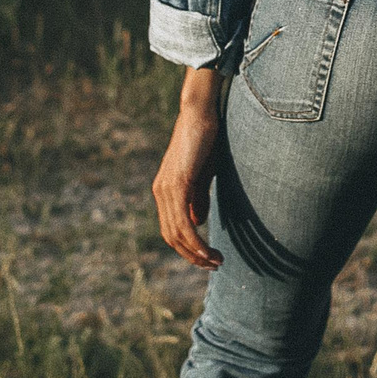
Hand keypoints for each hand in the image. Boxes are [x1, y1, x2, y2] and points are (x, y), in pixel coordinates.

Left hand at [151, 67, 224, 269]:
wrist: (199, 112)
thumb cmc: (204, 139)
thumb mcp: (202, 173)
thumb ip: (197, 197)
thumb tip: (197, 223)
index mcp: (165, 190)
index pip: (171, 229)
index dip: (187, 248)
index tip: (207, 257)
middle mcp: (161, 192)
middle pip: (171, 236)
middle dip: (192, 256)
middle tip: (213, 265)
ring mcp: (166, 189)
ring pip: (177, 233)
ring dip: (196, 253)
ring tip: (215, 261)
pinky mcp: (177, 185)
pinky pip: (183, 223)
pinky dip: (195, 241)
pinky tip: (208, 250)